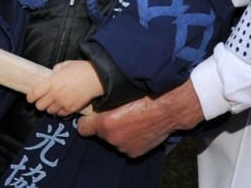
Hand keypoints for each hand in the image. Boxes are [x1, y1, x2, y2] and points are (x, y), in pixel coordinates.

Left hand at [29, 60, 101, 116]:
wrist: (97, 78)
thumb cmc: (80, 69)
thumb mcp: (64, 65)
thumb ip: (54, 71)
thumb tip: (50, 75)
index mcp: (52, 82)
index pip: (34, 93)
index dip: (30, 97)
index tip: (30, 97)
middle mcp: (56, 94)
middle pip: (40, 106)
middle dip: (39, 103)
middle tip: (42, 99)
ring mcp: (64, 103)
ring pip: (49, 111)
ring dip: (49, 108)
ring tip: (52, 103)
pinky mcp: (72, 109)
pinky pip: (60, 114)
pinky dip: (59, 112)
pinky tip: (61, 106)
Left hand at [77, 81, 202, 157]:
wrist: (168, 109)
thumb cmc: (143, 98)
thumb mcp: (117, 97)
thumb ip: (102, 105)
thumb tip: (92, 105)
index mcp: (104, 124)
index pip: (82, 128)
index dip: (86, 121)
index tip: (90, 117)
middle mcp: (112, 138)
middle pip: (99, 134)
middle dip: (105, 126)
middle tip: (116, 116)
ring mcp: (124, 147)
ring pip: (113, 140)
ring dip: (118, 133)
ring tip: (130, 122)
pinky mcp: (134, 153)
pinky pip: (125, 146)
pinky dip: (129, 140)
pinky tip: (137, 130)